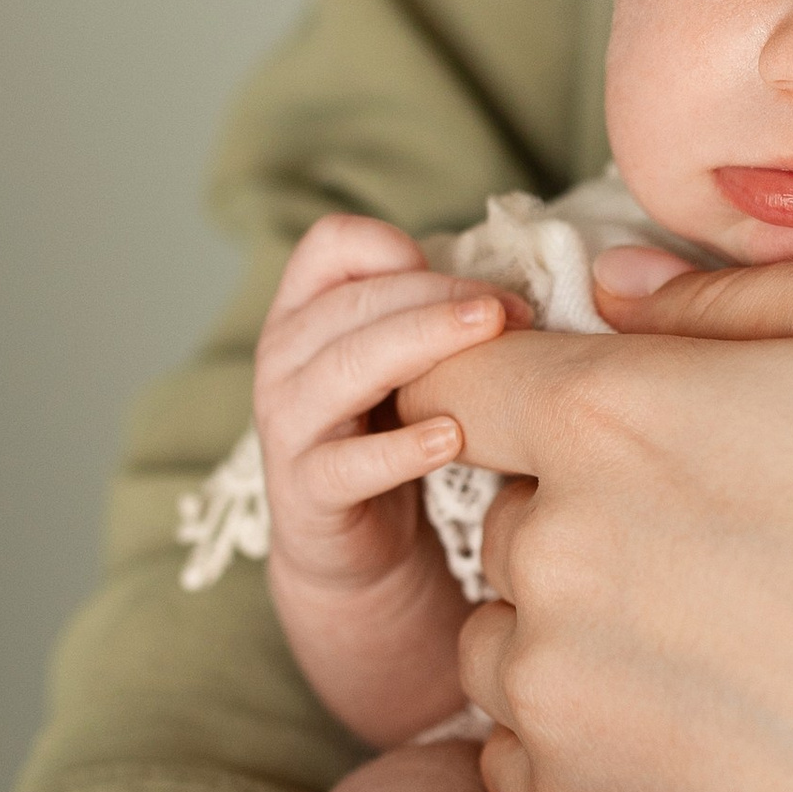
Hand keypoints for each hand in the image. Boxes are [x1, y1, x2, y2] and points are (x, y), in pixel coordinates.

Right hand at [254, 214, 525, 590]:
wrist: (353, 547)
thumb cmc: (389, 436)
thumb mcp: (402, 365)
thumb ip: (426, 317)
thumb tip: (505, 285)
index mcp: (303, 313)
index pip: (332, 245)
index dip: (399, 247)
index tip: (468, 280)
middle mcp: (283, 359)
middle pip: (352, 303)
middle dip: (437, 297)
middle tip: (509, 309)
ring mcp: (287, 425)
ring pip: (345, 368)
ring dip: (423, 345)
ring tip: (489, 339)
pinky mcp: (305, 490)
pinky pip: (347, 464)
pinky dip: (400, 449)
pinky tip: (452, 436)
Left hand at [422, 251, 792, 791]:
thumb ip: (733, 290)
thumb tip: (618, 289)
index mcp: (612, 418)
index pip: (474, 378)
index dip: (535, 388)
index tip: (609, 419)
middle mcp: (555, 564)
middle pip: (510, 516)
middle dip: (595, 516)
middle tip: (748, 548)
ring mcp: (562, 711)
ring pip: (518, 645)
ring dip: (592, 637)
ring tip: (750, 652)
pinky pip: (538, 768)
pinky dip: (606, 750)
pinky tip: (736, 739)